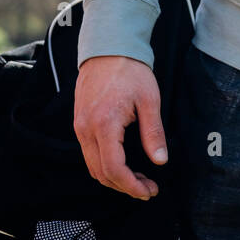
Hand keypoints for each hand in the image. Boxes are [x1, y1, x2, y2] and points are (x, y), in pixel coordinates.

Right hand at [74, 55, 167, 199]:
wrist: (108, 48)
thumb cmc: (130, 70)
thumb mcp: (149, 100)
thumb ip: (153, 132)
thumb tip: (160, 160)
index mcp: (104, 124)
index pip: (114, 169)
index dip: (131, 186)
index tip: (149, 191)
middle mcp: (86, 129)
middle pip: (101, 173)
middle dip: (125, 186)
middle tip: (149, 188)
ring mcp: (79, 127)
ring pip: (93, 166)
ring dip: (115, 178)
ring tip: (140, 179)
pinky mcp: (79, 123)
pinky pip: (89, 154)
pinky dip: (105, 165)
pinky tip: (125, 163)